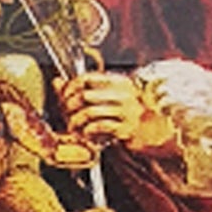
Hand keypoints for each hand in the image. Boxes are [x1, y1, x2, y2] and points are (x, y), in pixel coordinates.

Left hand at [55, 72, 174, 152]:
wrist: (154, 132)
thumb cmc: (128, 113)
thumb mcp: (108, 97)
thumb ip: (81, 89)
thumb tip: (57, 82)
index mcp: (119, 81)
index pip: (87, 78)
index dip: (71, 86)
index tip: (64, 96)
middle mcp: (123, 94)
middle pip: (85, 95)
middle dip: (70, 106)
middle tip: (66, 114)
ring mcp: (126, 111)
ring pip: (90, 112)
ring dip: (76, 121)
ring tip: (73, 126)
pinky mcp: (127, 129)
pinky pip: (100, 127)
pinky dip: (88, 131)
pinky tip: (86, 133)